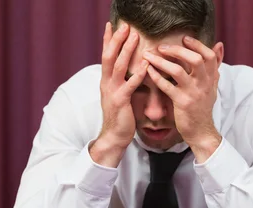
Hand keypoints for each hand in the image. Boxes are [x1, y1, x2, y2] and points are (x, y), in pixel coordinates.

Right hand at [97, 22, 148, 149]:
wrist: (114, 136)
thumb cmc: (120, 117)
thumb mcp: (119, 95)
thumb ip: (122, 82)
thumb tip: (129, 71)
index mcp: (106, 81)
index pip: (105, 56)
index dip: (108, 40)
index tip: (111, 25)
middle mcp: (106, 83)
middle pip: (109, 56)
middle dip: (117, 39)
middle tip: (125, 25)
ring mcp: (113, 92)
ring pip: (118, 66)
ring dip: (126, 50)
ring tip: (134, 37)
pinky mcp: (121, 101)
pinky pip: (130, 84)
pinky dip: (138, 73)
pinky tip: (146, 64)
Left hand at [143, 36, 220, 150]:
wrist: (201, 131)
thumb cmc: (203, 107)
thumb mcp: (212, 85)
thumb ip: (215, 65)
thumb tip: (219, 44)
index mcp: (211, 78)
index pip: (209, 56)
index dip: (197, 45)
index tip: (184, 38)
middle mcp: (204, 84)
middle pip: (195, 60)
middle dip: (177, 50)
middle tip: (161, 47)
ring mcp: (193, 94)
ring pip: (177, 71)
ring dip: (161, 61)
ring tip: (148, 55)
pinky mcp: (182, 103)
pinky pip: (167, 87)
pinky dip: (156, 77)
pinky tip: (148, 70)